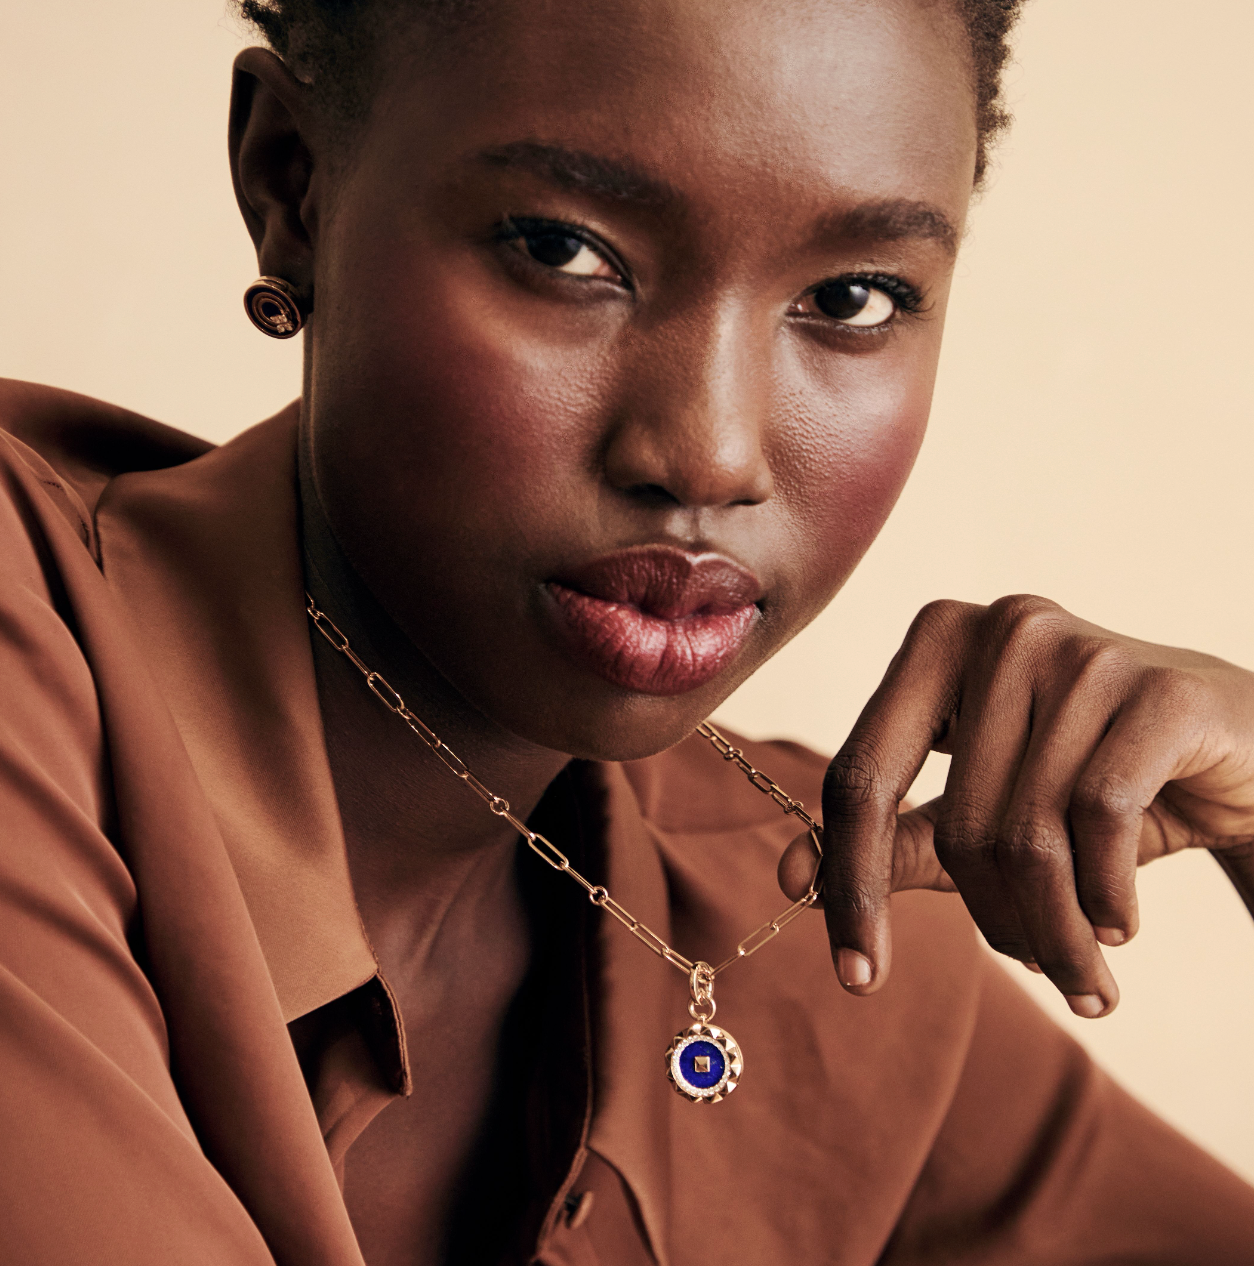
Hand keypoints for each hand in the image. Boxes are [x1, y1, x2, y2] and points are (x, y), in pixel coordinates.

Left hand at [779, 595, 1253, 1016]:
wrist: (1245, 755)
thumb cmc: (1100, 782)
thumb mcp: (990, 813)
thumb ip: (896, 839)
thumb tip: (792, 878)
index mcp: (937, 643)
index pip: (858, 776)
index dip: (849, 884)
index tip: (856, 974)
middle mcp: (1001, 629)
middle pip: (952, 822)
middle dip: (991, 923)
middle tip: (1035, 969)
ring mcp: (1079, 650)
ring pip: (1028, 835)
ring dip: (1055, 932)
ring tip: (1083, 972)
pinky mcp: (1158, 689)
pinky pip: (1101, 821)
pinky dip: (1108, 899)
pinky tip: (1123, 924)